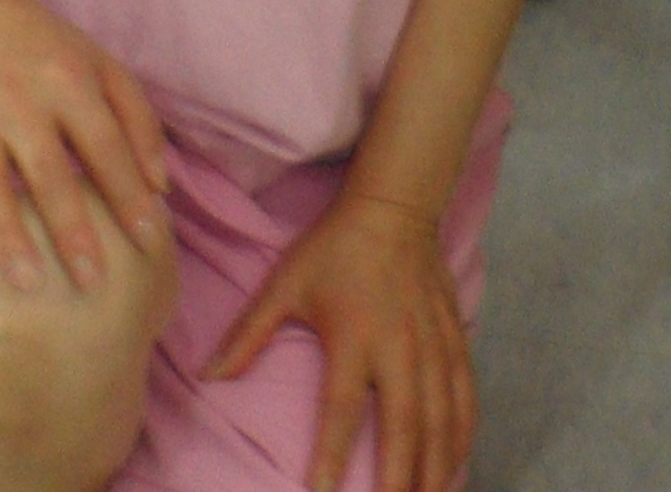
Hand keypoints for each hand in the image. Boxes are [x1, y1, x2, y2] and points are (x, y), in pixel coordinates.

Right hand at [0, 0, 168, 295]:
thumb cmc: (54, 55)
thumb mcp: (107, 69)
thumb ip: (140, 123)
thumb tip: (160, 189)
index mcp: (69, 81)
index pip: (105, 144)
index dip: (128, 192)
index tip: (148, 241)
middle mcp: (19, 99)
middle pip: (47, 170)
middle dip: (70, 229)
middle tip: (92, 283)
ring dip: (7, 237)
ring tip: (28, 286)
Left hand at [203, 191, 473, 491]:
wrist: (395, 206)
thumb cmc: (333, 248)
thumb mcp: (284, 284)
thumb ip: (247, 334)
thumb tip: (205, 375)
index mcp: (353, 336)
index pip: (341, 409)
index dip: (330, 455)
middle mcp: (399, 346)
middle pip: (404, 426)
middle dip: (401, 478)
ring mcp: (432, 344)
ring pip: (441, 418)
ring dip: (437, 466)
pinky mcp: (455, 338)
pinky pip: (465, 395)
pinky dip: (463, 433)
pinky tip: (457, 463)